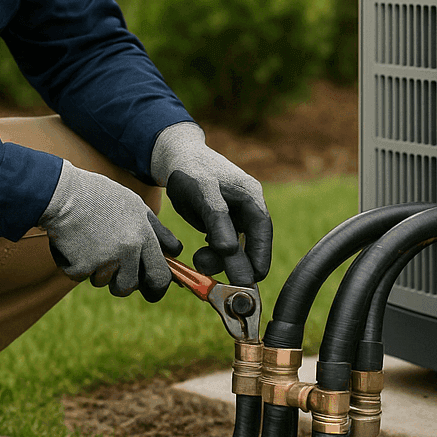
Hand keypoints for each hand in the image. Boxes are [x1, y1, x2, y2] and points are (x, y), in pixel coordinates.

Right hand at [38, 160, 182, 301]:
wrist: (62, 193)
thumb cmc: (100, 197)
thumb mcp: (135, 206)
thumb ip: (157, 231)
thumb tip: (176, 252)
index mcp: (143, 235)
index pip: (160, 275)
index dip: (157, 288)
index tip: (151, 291)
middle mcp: (127, 249)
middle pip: (129, 286)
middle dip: (121, 284)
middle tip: (111, 268)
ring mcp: (104, 260)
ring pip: (102, 282)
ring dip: (95, 270)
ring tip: (88, 243)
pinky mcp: (80, 267)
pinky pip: (80, 277)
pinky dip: (74, 265)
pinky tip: (73, 243)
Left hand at [150, 123, 271, 285]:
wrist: (173, 157)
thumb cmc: (190, 170)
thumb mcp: (203, 193)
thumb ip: (218, 221)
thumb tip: (232, 251)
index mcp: (250, 194)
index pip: (262, 229)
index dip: (261, 255)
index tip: (256, 277)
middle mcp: (246, 205)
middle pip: (250, 240)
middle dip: (238, 261)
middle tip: (226, 280)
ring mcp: (234, 212)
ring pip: (234, 244)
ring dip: (221, 258)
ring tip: (200, 261)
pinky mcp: (220, 220)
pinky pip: (222, 241)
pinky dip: (213, 251)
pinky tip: (202, 255)